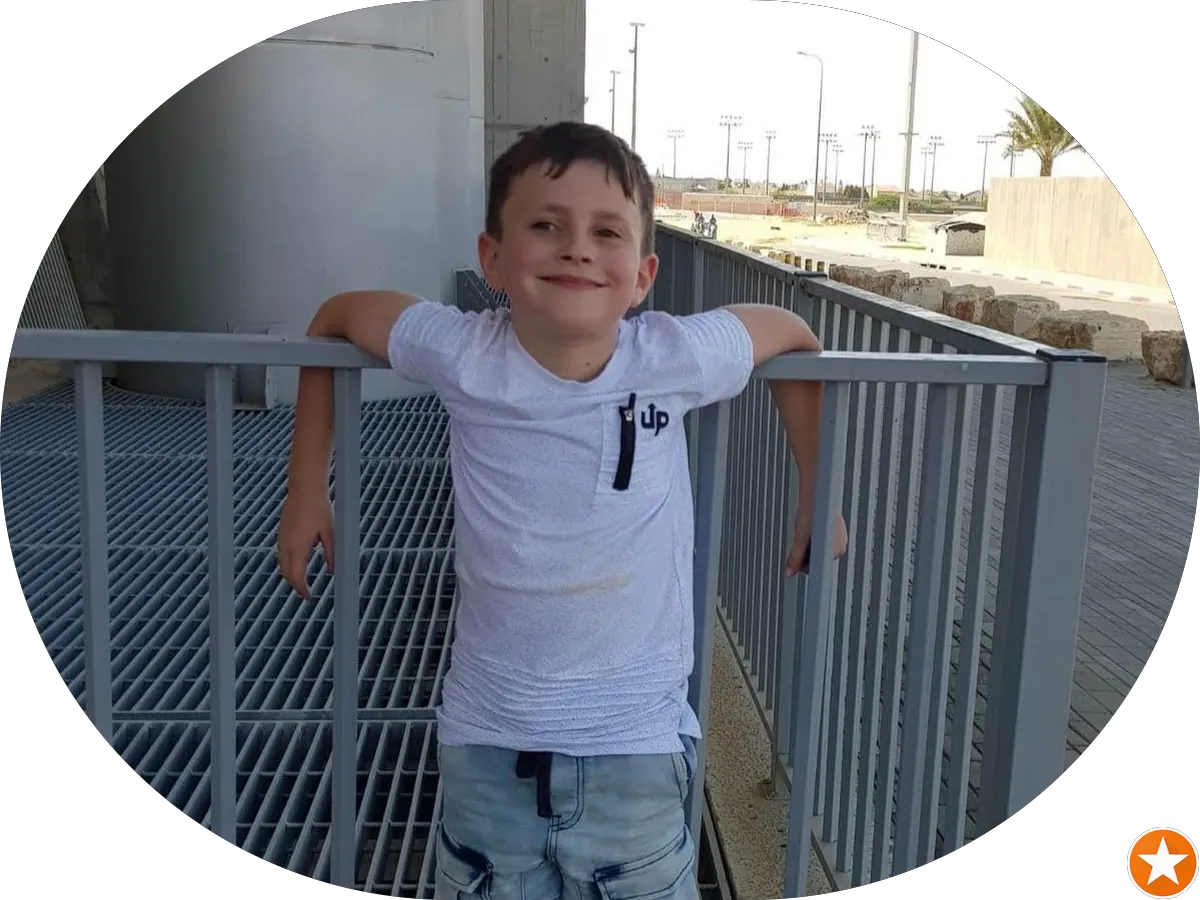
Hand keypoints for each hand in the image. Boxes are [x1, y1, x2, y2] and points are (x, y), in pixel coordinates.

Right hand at [277, 481, 333, 599]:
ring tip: (301, 581)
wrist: (305, 488)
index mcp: (298, 547)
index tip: (308, 597)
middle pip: (286, 573)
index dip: (302, 589)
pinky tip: (297, 562)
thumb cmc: (318, 508)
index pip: (296, 576)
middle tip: (305, 592)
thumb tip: (334, 570)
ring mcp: (281, 538)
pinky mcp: (281, 532)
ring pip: (281, 564)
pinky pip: (280, 554)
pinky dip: (287, 563)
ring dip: (290, 574)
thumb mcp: (330, 533)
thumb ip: (332, 553)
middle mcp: (286, 545)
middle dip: (295, 584)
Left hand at [785, 507, 847, 577]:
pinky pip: (824, 542)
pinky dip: (815, 539)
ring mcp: (840, 539)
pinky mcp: (838, 532)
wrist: (818, 495)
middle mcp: (840, 547)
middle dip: (806, 554)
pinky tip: (811, 529)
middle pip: (817, 560)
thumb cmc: (812, 512)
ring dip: (810, 546)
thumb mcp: (800, 539)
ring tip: (806, 531)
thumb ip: (795, 558)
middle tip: (800, 539)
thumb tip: (789, 573)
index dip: (802, 563)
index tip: (795, 555)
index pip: (815, 568)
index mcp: (835, 552)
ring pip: (820, 551)